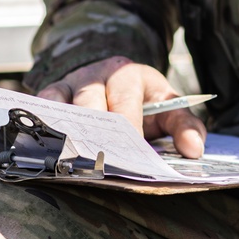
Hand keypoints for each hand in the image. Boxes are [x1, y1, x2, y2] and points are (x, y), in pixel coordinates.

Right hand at [37, 55, 205, 158]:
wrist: (116, 79)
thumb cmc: (144, 101)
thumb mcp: (168, 107)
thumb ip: (185, 126)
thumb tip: (194, 151)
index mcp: (130, 75)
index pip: (126, 103)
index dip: (127, 130)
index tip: (131, 155)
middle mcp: (98, 75)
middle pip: (92, 103)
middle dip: (96, 134)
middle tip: (100, 163)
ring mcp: (72, 82)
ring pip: (66, 106)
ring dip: (70, 134)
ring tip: (73, 162)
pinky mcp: (53, 92)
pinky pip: (44, 105)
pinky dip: (44, 123)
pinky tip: (47, 147)